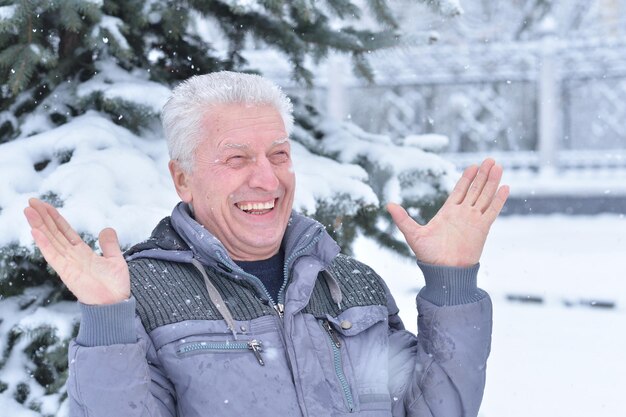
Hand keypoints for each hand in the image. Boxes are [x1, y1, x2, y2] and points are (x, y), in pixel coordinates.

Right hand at [24, 198, 129, 304]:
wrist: (115, 304)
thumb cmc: (115, 286)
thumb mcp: (115, 259)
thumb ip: (109, 244)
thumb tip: (107, 228)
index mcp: (82, 252)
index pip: (65, 231)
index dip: (55, 218)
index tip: (44, 205)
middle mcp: (71, 256)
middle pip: (54, 232)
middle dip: (42, 217)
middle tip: (31, 201)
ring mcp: (67, 264)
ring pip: (50, 240)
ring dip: (39, 225)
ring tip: (28, 211)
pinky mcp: (66, 272)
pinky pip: (53, 255)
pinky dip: (44, 243)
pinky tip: (35, 231)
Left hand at [387, 158, 508, 266]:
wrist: (445, 272)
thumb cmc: (429, 256)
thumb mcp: (413, 234)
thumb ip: (403, 219)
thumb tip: (388, 205)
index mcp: (448, 212)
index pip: (460, 190)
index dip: (467, 178)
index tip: (473, 166)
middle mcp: (463, 214)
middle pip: (475, 189)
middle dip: (482, 175)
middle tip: (490, 159)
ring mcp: (473, 220)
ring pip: (485, 196)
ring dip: (492, 182)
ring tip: (498, 166)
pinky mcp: (482, 228)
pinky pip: (492, 211)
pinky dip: (499, 199)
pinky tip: (505, 187)